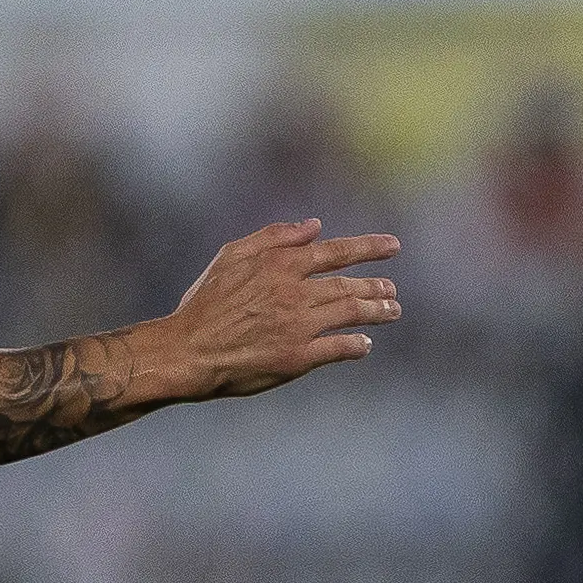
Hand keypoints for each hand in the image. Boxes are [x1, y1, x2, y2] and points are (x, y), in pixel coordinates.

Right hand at [143, 219, 400, 402]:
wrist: (189, 350)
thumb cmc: (206, 303)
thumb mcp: (231, 256)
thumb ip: (274, 237)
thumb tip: (313, 225)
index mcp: (279, 265)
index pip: (334, 252)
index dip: (367, 247)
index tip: (393, 245)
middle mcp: (295, 293)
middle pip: (347, 286)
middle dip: (376, 286)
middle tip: (391, 289)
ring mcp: (300, 326)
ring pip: (351, 313)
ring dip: (376, 311)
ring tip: (392, 310)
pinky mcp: (300, 357)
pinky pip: (340, 348)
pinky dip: (357, 345)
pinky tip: (365, 344)